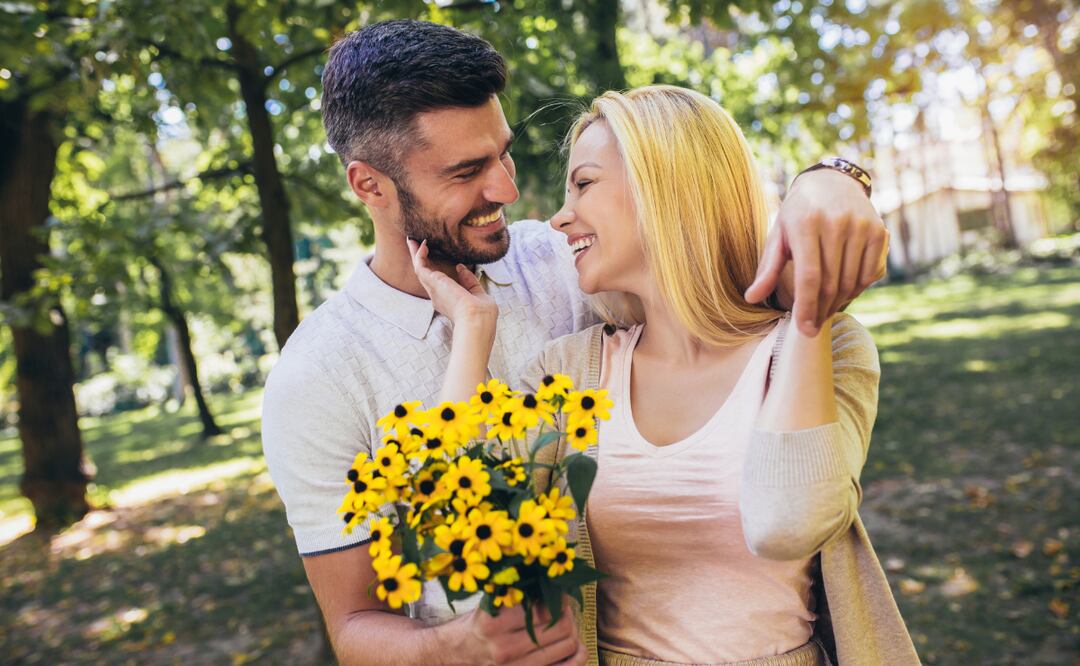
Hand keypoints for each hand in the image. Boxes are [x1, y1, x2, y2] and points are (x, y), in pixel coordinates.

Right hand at [407, 238, 497, 325]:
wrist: (476, 320)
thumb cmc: (481, 314)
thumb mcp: (478, 295)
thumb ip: (469, 281)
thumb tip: (461, 267)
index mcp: (449, 302)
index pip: (441, 285)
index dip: (438, 272)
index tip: (438, 259)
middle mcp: (438, 296)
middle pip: (425, 275)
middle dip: (420, 260)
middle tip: (415, 246)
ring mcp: (433, 290)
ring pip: (419, 269)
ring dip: (415, 254)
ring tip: (412, 240)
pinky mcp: (432, 283)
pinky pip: (420, 265)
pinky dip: (420, 254)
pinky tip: (423, 243)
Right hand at [455, 596, 584, 665]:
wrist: (459, 654)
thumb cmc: (479, 624)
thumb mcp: (490, 603)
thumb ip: (517, 592)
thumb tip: (552, 577)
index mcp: (495, 623)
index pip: (543, 607)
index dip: (557, 596)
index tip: (557, 590)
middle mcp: (506, 648)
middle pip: (561, 626)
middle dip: (567, 612)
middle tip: (562, 607)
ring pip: (568, 645)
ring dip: (572, 631)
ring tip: (563, 624)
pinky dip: (577, 655)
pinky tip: (573, 645)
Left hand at [744, 169, 888, 336]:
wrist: (832, 183)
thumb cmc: (798, 214)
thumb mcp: (778, 236)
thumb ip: (767, 268)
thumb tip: (751, 299)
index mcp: (806, 224)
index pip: (809, 276)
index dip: (806, 307)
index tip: (804, 329)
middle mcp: (837, 223)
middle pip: (831, 282)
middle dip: (820, 310)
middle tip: (812, 326)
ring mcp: (861, 227)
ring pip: (851, 282)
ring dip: (838, 304)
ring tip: (824, 312)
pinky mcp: (879, 231)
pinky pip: (869, 273)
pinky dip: (857, 290)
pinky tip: (843, 294)